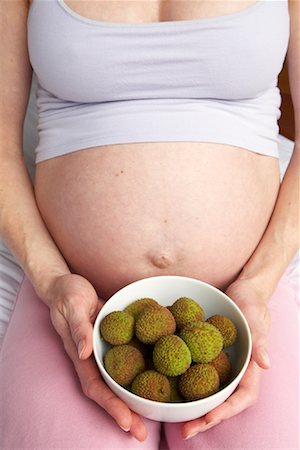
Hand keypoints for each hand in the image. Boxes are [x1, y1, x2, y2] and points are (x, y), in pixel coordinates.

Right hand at [46, 273, 147, 441]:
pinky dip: (136, 374)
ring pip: (117, 380)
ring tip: (151, 416)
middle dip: (125, 412)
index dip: (110, 406)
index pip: (95, 386)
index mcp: (80, 354)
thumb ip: (78, 328)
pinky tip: (154, 379)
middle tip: (144, 433)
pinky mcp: (112, 341)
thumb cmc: (67, 294)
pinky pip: (124, 361)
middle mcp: (92, 358)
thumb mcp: (72, 305)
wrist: (66, 285)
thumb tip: (84, 353)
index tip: (127, 423)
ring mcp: (102, 351)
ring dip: (131, 399)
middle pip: (108, 391)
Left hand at [181, 277, 270, 438]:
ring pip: (210, 393)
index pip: (242, 397)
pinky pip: (199, 374)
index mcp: (251, 367)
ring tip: (177, 422)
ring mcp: (222, 365)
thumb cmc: (252, 303)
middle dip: (206, 418)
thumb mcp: (257, 318)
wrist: (241, 289)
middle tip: (185, 431)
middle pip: (223, 402)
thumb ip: (261, 341)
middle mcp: (235, 371)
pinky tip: (170, 391)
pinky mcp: (209, 356)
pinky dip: (188, 386)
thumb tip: (266, 364)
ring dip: (196, 409)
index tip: (209, 419)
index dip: (227, 410)